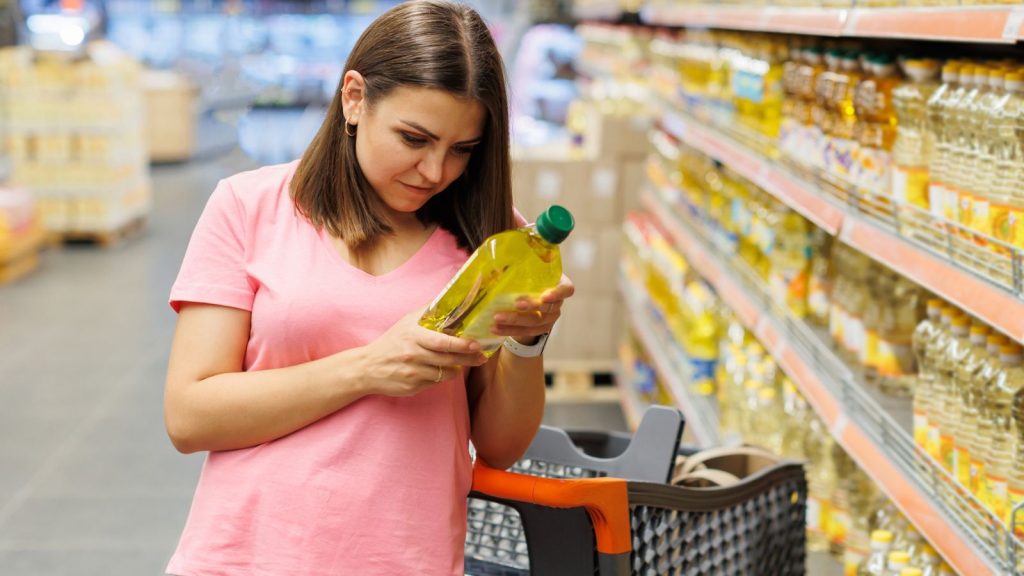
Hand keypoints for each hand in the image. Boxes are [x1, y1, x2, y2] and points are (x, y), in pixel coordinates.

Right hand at [361, 309, 488, 396]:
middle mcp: (413, 355)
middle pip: (448, 358)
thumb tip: (449, 297)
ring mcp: (413, 373)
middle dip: (468, 358)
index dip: (462, 344)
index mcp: (413, 336)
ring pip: (445, 373)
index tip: (476, 344)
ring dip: (456, 369)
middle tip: (481, 357)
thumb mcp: (406, 323)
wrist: (368, 367)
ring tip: (461, 363)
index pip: (442, 342)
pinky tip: (441, 371)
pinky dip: (442, 377)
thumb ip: (428, 312)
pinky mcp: (412, 387)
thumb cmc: (391, 342)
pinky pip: (435, 383)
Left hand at [491, 274, 574, 344]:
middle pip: (548, 308)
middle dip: (531, 307)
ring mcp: (550, 318)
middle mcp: (557, 303)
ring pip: (536, 322)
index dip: (557, 294)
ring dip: (516, 320)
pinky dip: (510, 330)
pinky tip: (496, 328)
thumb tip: (499, 265)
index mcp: (560, 285)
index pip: (566, 290)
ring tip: (498, 318)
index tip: (544, 296)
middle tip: (516, 304)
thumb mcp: (529, 269)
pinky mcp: (540, 328)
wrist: (530, 291)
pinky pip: (526, 332)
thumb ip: (519, 266)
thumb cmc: (531, 276)